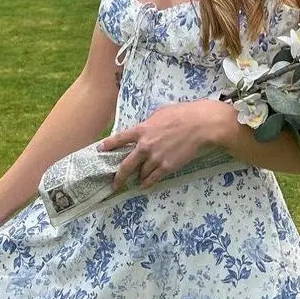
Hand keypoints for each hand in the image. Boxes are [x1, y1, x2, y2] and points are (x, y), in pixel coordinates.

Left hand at [97, 100, 229, 190]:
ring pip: (140, 173)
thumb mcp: (160, 113)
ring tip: (134, 182)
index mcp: (142, 130)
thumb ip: (149, 124)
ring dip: (137, 178)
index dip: (108, 145)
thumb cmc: (181, 114)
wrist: (199, 125)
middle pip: (126, 165)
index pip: (119, 138)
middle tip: (114, 183)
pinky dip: (147, 183)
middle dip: (119, 176)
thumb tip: (144, 129)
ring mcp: (155, 158)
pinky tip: (144, 185)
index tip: (100, 150)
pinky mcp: (167, 166)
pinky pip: (153, 178)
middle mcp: (145, 145)